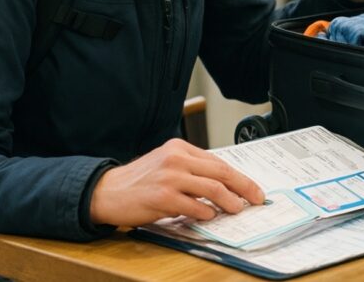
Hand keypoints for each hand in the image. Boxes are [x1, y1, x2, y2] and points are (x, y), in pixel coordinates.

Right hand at [88, 138, 264, 226]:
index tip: (252, 188)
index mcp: (179, 148)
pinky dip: (206, 213)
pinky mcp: (163, 197)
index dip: (239, 176)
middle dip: (244, 187)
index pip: (218, 162)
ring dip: (230, 202)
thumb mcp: (166, 164)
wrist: (107, 191)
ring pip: (213, 189)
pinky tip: (209, 216)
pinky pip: (195, 207)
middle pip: (221, 173)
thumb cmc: (139, 180)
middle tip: (256, 198)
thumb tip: (223, 184)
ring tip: (236, 209)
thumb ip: (191, 169)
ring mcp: (170, 177)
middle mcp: (176, 159)